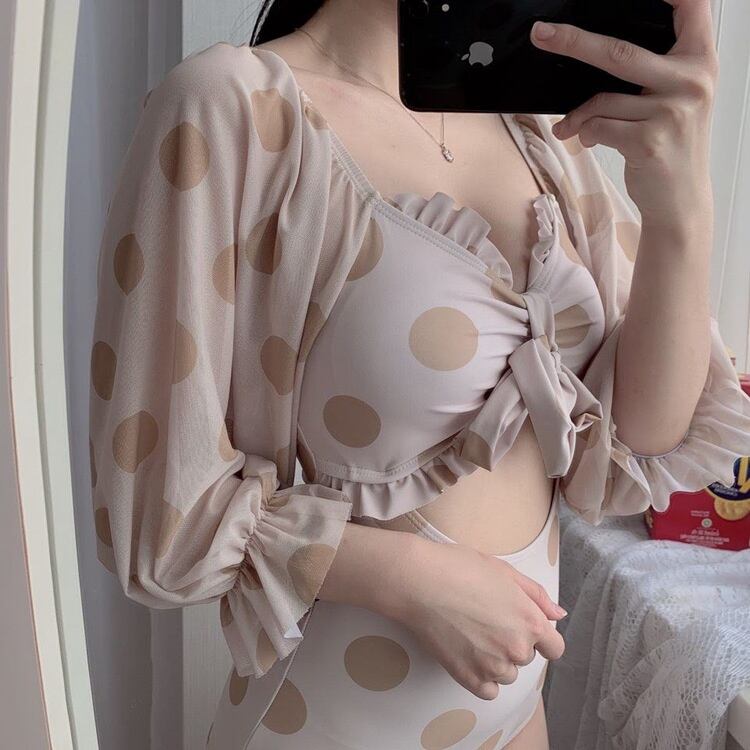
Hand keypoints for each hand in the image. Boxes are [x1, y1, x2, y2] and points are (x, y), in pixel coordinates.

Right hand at [391, 537, 566, 700]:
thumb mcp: (505, 571)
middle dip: (513, 641)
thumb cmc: (460, 568)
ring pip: (508, 674)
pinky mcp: (469, 677)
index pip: (555, 647)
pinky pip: (489, 691)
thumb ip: (537, 595)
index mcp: (530, 621)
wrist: (420, 582)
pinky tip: (469, 654)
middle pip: (527, 657)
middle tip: (486, 619)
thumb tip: (558, 615)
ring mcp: (493, 666)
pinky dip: (483, 678)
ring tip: (474, 634)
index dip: (542, 637)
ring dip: (497, 660)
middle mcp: (517, 648)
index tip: (524, 628)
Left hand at [529, 0, 718, 227]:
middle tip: (542, 34)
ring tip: (571, 126)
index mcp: (700, 59)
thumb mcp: (674, 97)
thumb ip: (652, 70)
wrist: (680, 198)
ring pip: (602, 99)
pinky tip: (589, 140)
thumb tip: (590, 51)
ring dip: (578, 115)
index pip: (692, 5)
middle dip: (573, 41)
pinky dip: (585, 133)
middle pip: (620, 51)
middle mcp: (692, 80)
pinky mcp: (649, 141)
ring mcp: (671, 112)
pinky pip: (597, 127)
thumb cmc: (670, 143)